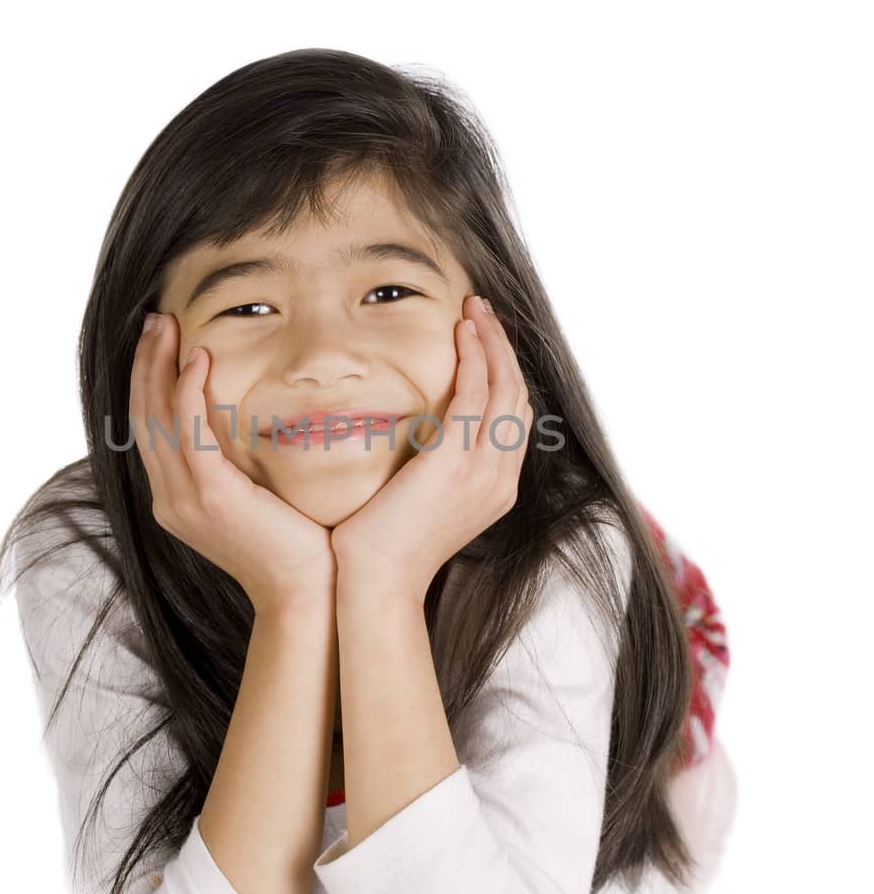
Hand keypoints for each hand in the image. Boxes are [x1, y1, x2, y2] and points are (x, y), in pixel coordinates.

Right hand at [130, 312, 336, 613]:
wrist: (306, 593)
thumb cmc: (297, 547)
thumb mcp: (258, 499)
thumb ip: (242, 465)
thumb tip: (254, 424)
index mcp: (178, 499)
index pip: (151, 428)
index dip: (149, 380)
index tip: (159, 340)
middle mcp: (171, 498)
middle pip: (143, 416)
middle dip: (145, 363)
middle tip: (155, 319)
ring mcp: (185, 499)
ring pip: (157, 418)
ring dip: (159, 366)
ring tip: (166, 325)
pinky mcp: (210, 496)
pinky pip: (189, 433)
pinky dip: (187, 393)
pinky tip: (197, 361)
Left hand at [330, 293, 532, 600]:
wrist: (376, 583)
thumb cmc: (383, 548)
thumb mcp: (422, 505)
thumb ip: (433, 472)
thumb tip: (417, 441)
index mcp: (496, 488)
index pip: (513, 418)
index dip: (504, 374)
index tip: (486, 342)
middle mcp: (500, 477)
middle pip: (518, 396)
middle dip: (504, 348)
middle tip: (484, 312)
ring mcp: (483, 469)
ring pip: (505, 387)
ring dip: (492, 342)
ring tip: (475, 310)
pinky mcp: (455, 460)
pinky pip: (476, 394)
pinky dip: (474, 357)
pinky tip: (461, 332)